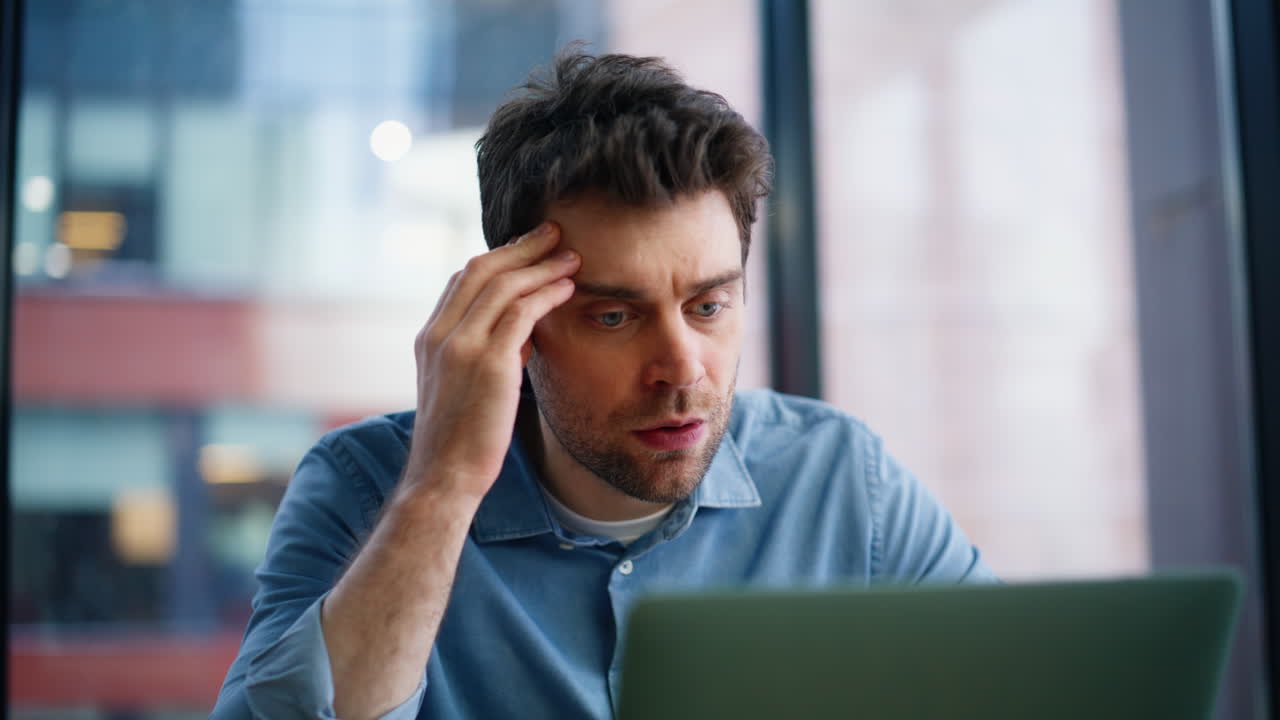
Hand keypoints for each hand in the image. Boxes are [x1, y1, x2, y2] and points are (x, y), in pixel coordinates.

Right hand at [401, 222, 578, 500]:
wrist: (443, 479)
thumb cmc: (460, 443)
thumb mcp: (463, 391)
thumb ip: (484, 358)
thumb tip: (522, 340)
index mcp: (428, 338)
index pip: (462, 280)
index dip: (499, 259)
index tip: (529, 250)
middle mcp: (438, 334)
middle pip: (480, 269)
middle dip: (521, 247)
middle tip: (555, 233)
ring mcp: (459, 346)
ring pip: (502, 284)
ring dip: (541, 264)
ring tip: (572, 256)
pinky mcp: (486, 362)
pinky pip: (520, 312)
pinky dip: (546, 293)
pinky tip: (568, 288)